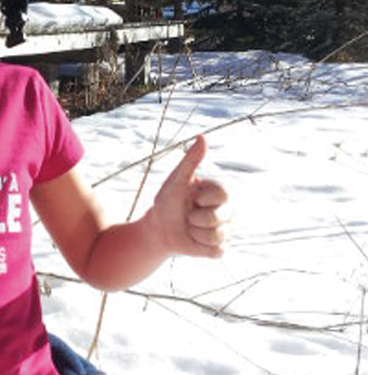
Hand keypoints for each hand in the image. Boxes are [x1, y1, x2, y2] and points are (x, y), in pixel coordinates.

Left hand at [146, 135, 229, 258]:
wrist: (159, 228)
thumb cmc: (167, 200)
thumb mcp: (176, 180)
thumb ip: (191, 160)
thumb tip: (202, 136)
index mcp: (221, 192)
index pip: (224, 195)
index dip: (203, 199)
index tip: (192, 198)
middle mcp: (229, 211)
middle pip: (222, 218)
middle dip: (197, 219)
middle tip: (188, 215)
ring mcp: (227, 230)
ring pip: (218, 236)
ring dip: (196, 233)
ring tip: (190, 227)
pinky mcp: (221, 248)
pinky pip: (217, 252)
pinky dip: (199, 247)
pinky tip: (194, 240)